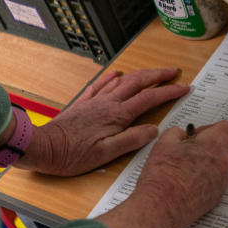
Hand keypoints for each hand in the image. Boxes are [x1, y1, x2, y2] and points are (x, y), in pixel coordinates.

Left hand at [20, 68, 188, 176]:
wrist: (42, 148)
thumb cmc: (72, 155)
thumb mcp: (106, 154)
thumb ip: (132, 140)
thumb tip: (154, 130)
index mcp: (117, 116)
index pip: (149, 99)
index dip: (169, 92)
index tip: (185, 87)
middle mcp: (107, 104)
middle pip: (137, 83)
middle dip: (158, 75)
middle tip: (174, 72)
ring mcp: (94, 102)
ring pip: (121, 81)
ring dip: (140, 74)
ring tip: (152, 72)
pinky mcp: (82, 104)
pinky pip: (99, 85)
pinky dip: (111, 78)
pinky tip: (115, 74)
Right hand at [95, 121, 227, 227]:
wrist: (160, 207)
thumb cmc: (162, 176)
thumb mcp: (163, 143)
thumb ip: (177, 133)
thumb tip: (183, 135)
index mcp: (213, 145)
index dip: (212, 128)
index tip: (198, 135)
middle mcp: (223, 163)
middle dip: (213, 145)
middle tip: (193, 150)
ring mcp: (222, 181)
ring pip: (223, 165)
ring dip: (211, 162)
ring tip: (189, 167)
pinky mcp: (217, 196)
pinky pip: (218, 181)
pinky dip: (208, 178)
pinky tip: (189, 182)